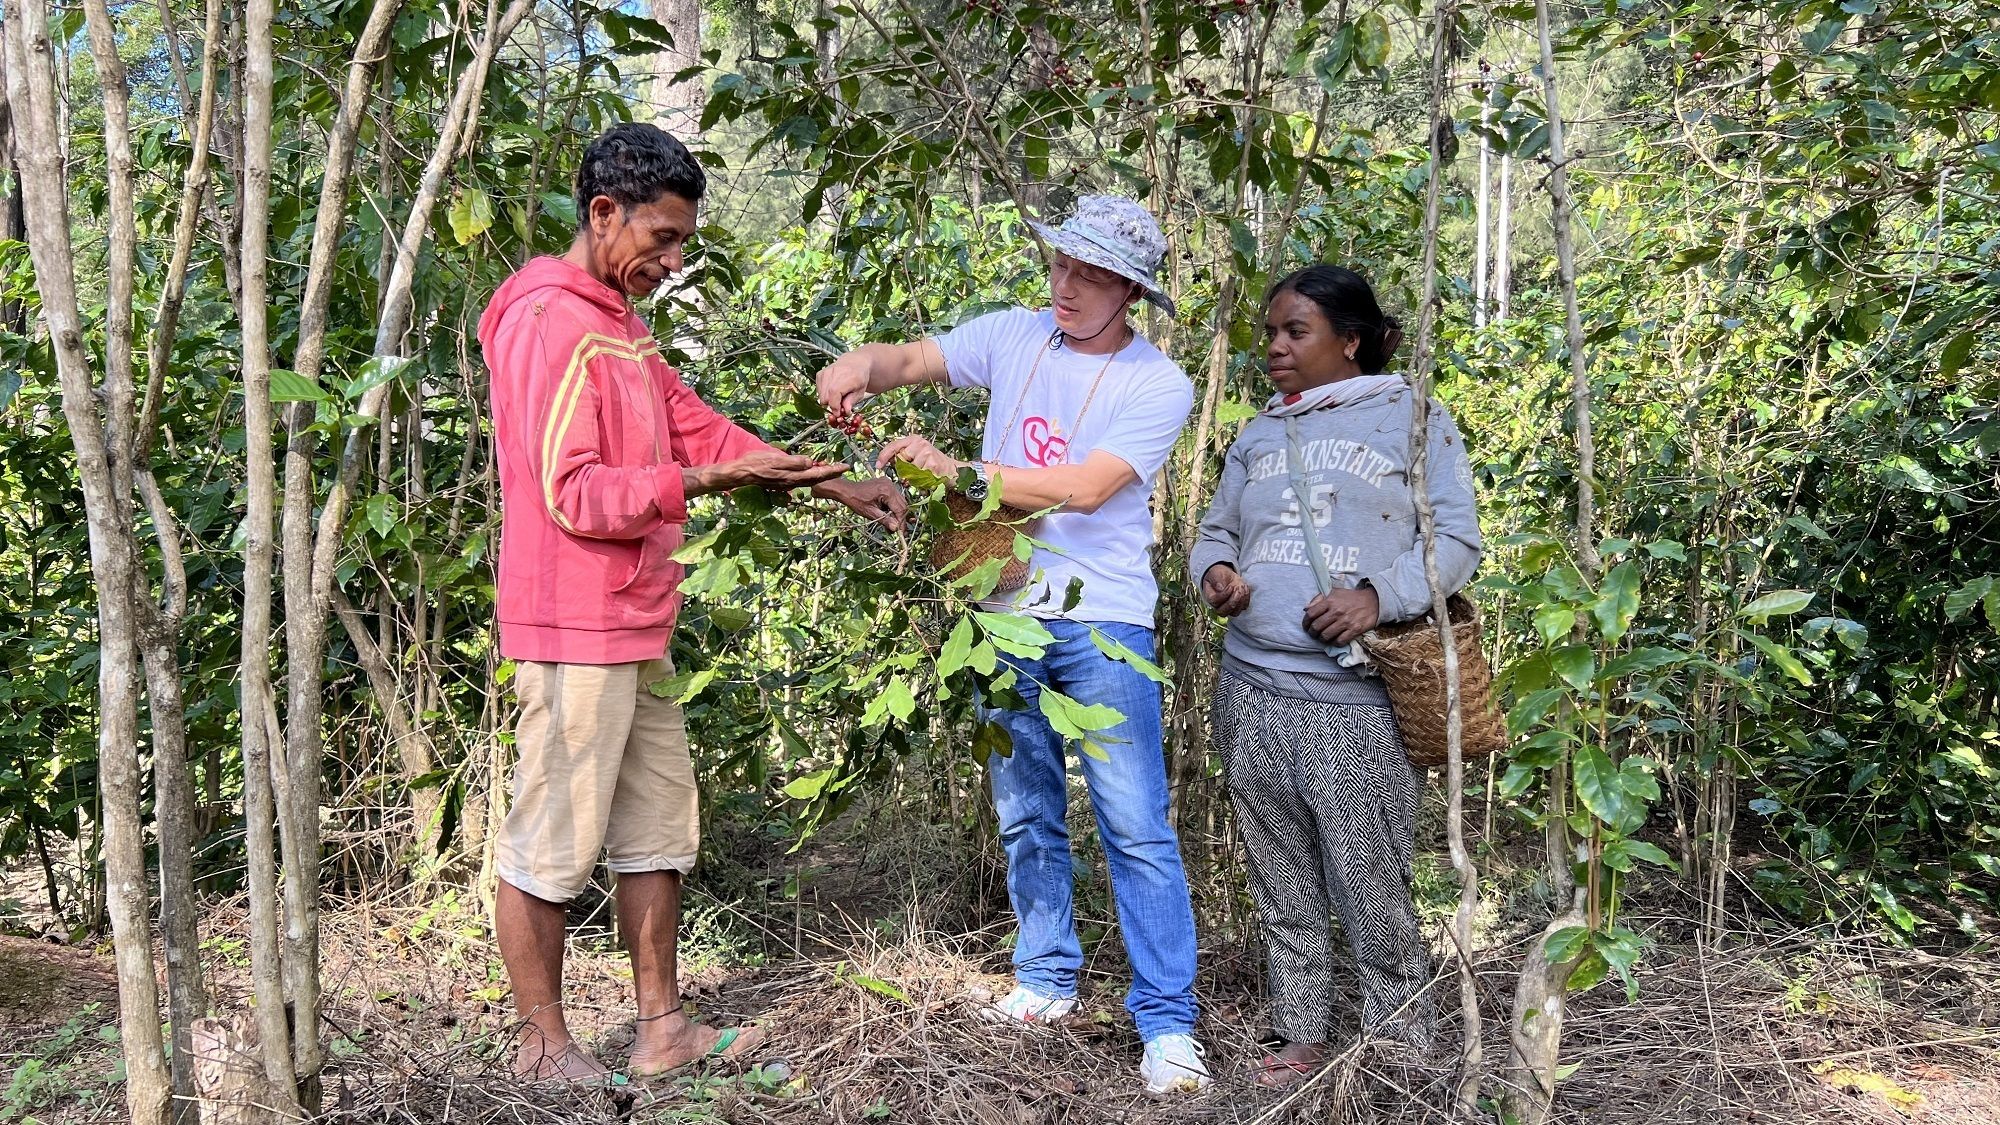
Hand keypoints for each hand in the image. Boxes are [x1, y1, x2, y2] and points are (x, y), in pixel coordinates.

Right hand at [700, 450, 847, 494]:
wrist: (740, 474)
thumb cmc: (755, 464)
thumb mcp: (774, 459)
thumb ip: (794, 462)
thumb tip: (811, 462)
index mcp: (794, 476)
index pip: (819, 474)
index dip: (833, 470)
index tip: (847, 466)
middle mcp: (793, 482)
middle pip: (818, 478)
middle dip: (832, 472)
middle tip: (844, 467)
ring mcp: (788, 482)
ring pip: (810, 479)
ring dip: (823, 474)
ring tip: (832, 468)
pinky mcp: (783, 480)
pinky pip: (801, 478)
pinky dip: (811, 474)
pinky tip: (812, 469)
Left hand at [814, 477, 907, 530]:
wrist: (847, 490)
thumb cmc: (855, 500)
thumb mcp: (870, 513)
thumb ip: (884, 520)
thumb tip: (896, 528)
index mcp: (887, 491)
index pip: (900, 509)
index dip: (901, 522)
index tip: (901, 533)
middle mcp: (890, 485)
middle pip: (903, 505)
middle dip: (900, 518)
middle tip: (896, 530)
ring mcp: (889, 484)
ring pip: (900, 502)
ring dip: (897, 513)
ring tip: (891, 524)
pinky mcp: (887, 485)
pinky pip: (895, 498)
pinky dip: (893, 507)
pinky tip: (888, 515)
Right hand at [816, 353, 871, 421]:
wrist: (854, 363)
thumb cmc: (859, 377)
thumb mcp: (860, 392)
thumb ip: (851, 402)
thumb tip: (844, 411)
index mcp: (847, 377)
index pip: (834, 395)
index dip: (835, 407)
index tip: (838, 413)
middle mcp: (834, 373)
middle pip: (825, 397)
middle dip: (832, 404)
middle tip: (840, 404)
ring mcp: (825, 373)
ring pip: (820, 395)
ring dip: (828, 399)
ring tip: (838, 396)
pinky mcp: (820, 374)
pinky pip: (818, 390)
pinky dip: (824, 394)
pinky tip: (832, 390)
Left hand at [875, 435, 962, 478]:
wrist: (952, 469)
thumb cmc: (933, 462)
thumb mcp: (917, 453)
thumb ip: (903, 455)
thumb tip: (887, 461)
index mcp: (914, 439)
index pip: (893, 445)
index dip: (883, 456)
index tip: (878, 465)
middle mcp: (920, 443)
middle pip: (900, 460)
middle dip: (903, 469)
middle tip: (913, 471)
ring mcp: (926, 453)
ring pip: (908, 470)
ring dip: (913, 476)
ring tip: (923, 473)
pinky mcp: (932, 464)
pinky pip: (918, 477)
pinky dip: (921, 481)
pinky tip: (929, 477)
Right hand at [1201, 564, 1251, 615]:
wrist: (1225, 576)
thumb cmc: (1218, 576)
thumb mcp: (1215, 574)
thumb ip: (1216, 580)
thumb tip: (1220, 588)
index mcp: (1210, 597)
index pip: (1215, 601)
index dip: (1224, 595)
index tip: (1230, 586)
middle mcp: (1218, 606)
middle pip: (1224, 612)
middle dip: (1233, 602)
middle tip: (1238, 590)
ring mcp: (1228, 607)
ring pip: (1235, 612)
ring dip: (1241, 600)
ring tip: (1242, 587)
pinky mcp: (1238, 606)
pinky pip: (1243, 607)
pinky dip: (1246, 598)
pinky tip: (1245, 587)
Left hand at [1304, 586, 1378, 645]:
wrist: (1373, 601)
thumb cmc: (1351, 597)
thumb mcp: (1334, 592)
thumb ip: (1318, 599)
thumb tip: (1305, 609)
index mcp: (1330, 601)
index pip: (1311, 614)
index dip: (1305, 622)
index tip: (1306, 626)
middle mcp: (1336, 612)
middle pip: (1317, 627)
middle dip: (1312, 633)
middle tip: (1313, 634)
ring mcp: (1345, 621)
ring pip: (1326, 636)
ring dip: (1322, 639)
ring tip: (1323, 638)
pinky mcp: (1354, 630)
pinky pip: (1339, 641)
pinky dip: (1335, 643)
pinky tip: (1334, 640)